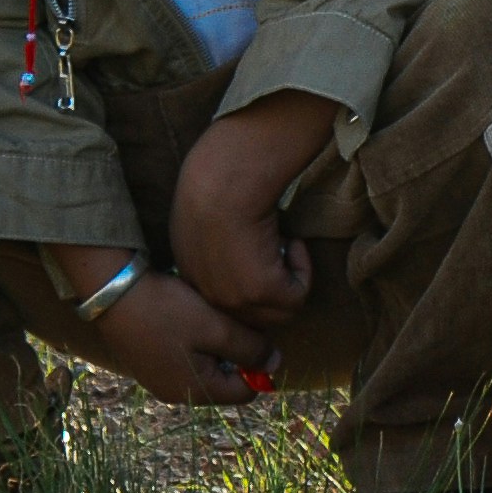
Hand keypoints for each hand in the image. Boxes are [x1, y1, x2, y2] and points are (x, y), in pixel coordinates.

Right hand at [35, 249, 274, 405]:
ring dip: (216, 346)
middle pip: (223, 380)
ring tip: (214, 316)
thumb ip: (249, 349)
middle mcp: (174, 393)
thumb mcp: (216, 328)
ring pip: (204, 367)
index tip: (258, 334)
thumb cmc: (168, 310)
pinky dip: (195, 342)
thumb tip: (275, 366)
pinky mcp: (147, 362)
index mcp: (194, 391)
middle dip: (236, 354)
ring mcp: (157, 379)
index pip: (244, 392)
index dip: (259, 366)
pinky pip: (184, 358)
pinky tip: (192, 316)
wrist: (112, 293)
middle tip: (235, 321)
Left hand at [171, 91, 337, 326]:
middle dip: (272, 289)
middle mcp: (206, 294)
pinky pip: (296, 296)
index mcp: (189, 276)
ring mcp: (232, 298)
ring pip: (277, 312)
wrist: (224, 175)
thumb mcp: (201, 216)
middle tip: (279, 250)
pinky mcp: (260, 291)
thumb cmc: (215, 180)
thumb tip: (236, 243)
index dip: (250, 284)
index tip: (264, 255)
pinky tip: (290, 239)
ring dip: (288, 279)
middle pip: (252, 317)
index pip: (224, 303)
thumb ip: (211, 241)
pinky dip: (302, 269)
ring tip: (285, 242)